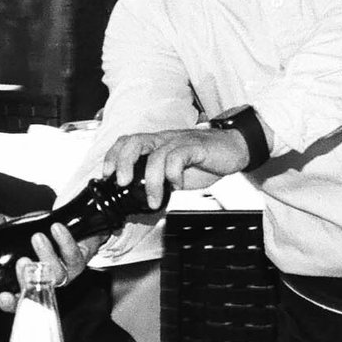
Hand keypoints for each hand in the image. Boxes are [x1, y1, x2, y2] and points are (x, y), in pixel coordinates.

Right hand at [0, 219, 97, 311]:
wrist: (70, 227)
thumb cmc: (42, 234)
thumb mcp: (19, 230)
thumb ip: (3, 227)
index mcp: (30, 281)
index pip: (19, 300)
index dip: (11, 303)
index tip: (3, 297)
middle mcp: (48, 282)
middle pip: (40, 290)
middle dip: (29, 278)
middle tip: (21, 261)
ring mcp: (65, 274)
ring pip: (59, 275)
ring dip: (47, 256)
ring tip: (37, 237)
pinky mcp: (79, 261)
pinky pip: (74, 257)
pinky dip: (65, 242)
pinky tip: (56, 228)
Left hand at [103, 126, 248, 209]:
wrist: (234, 148)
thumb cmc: (204, 160)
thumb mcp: (175, 172)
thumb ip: (159, 181)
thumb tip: (141, 201)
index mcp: (156, 144)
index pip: (127, 142)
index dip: (113, 156)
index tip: (107, 175)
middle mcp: (165, 140)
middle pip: (135, 141)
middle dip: (123, 162)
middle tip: (123, 183)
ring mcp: (179, 141)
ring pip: (156, 155)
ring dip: (151, 181)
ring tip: (154, 200)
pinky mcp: (196, 146)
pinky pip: (178, 156)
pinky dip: (173, 174)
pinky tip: (177, 185)